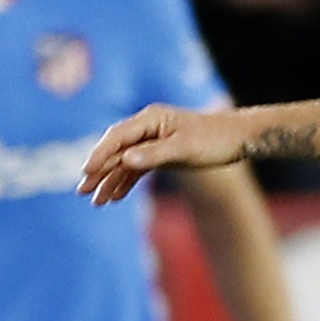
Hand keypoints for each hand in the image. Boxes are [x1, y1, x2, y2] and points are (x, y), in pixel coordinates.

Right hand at [80, 104, 254, 205]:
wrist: (237, 139)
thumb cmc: (214, 140)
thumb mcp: (185, 148)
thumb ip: (155, 154)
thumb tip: (126, 160)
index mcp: (150, 119)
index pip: (117, 137)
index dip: (100, 154)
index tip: (86, 171)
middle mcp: (148, 127)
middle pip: (116, 150)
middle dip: (98, 171)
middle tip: (82, 190)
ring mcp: (153, 140)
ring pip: (125, 161)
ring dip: (110, 180)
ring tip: (96, 201)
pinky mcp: (160, 153)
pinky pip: (137, 168)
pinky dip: (126, 182)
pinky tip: (115, 197)